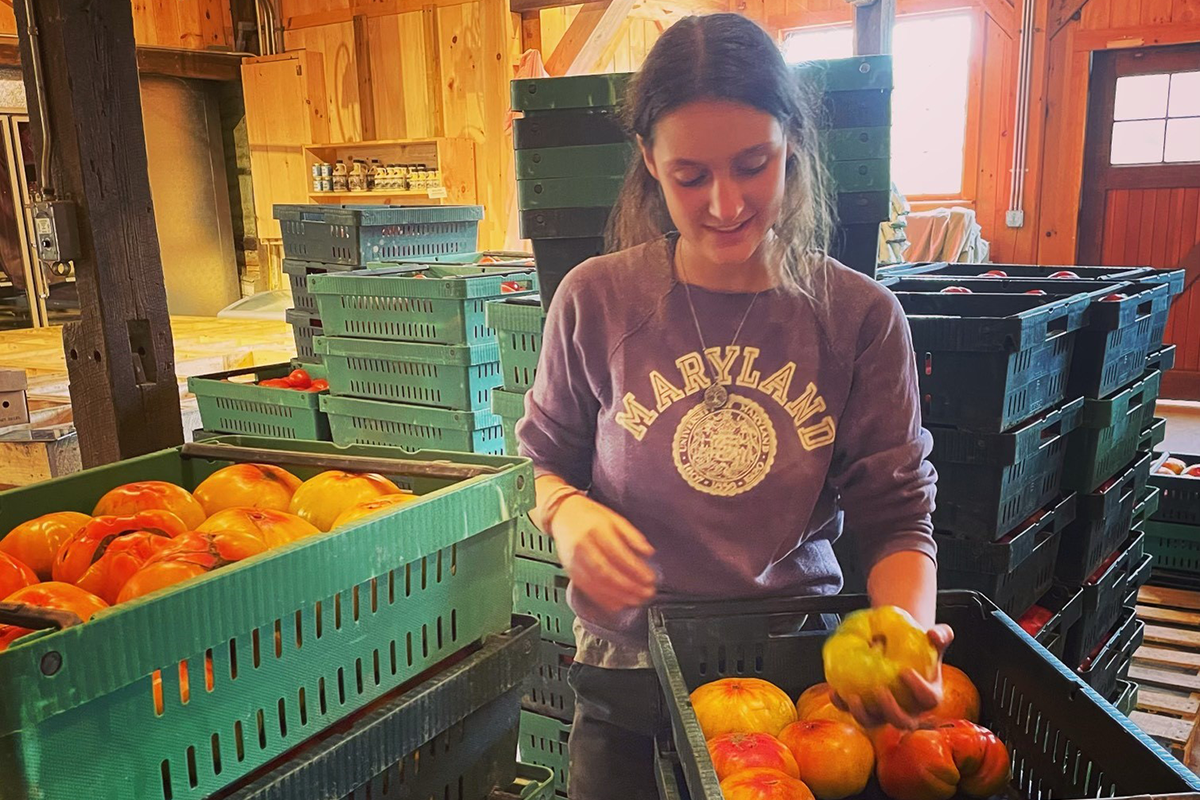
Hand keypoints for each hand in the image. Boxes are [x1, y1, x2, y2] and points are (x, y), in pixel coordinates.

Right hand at [550, 494, 656, 612]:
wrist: (562, 514)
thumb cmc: (590, 516)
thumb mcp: (614, 518)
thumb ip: (632, 535)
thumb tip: (649, 552)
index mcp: (596, 530)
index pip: (618, 554)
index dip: (636, 570)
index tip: (650, 578)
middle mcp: (583, 546)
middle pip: (607, 573)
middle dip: (629, 587)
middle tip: (646, 593)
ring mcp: (574, 560)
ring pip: (597, 584)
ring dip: (618, 596)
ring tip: (636, 600)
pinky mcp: (570, 571)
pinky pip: (587, 589)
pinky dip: (603, 599)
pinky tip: (617, 604)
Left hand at [833, 624, 953, 729]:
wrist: (900, 647)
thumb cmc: (918, 645)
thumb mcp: (933, 638)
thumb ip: (940, 634)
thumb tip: (933, 633)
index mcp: (928, 696)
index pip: (929, 700)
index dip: (918, 690)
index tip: (905, 671)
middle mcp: (908, 710)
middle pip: (903, 721)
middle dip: (891, 711)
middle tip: (881, 690)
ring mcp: (885, 712)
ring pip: (875, 723)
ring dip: (863, 715)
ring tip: (853, 697)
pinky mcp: (865, 708)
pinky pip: (851, 711)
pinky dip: (842, 704)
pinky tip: (835, 691)